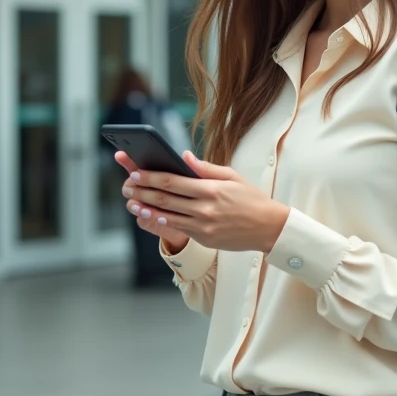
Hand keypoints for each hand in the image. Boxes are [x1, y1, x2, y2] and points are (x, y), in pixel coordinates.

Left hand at [119, 151, 291, 252]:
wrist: (269, 227)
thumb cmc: (250, 198)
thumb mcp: (232, 176)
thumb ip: (205, 168)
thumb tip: (184, 156)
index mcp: (211, 189)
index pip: (174, 181)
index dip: (151, 177)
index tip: (136, 172)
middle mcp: (205, 208)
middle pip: (166, 199)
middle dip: (144, 191)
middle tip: (127, 185)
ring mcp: (204, 226)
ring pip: (168, 216)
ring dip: (147, 209)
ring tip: (132, 202)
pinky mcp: (205, 239)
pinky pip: (179, 229)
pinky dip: (162, 222)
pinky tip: (151, 216)